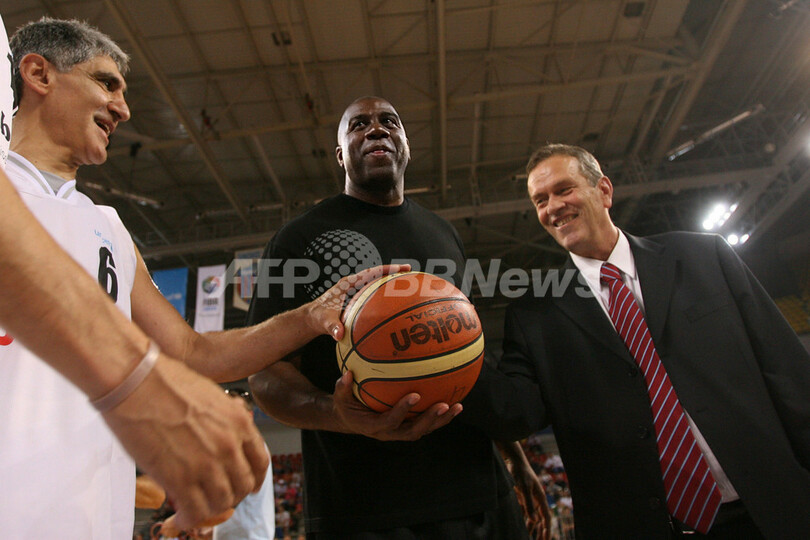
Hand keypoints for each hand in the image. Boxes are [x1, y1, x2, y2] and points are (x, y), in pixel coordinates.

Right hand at [102, 355, 267, 529]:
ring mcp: (207, 463)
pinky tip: (179, 518)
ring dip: (210, 510)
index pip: (260, 461)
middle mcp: (229, 444)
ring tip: (195, 510)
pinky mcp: (180, 478)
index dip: (253, 478)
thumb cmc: (163, 381)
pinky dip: (189, 519)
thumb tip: (217, 436)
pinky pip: (196, 511)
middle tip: (216, 498)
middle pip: (243, 485)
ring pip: (222, 502)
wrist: (135, 381)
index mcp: (239, 421)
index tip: (247, 484)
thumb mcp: (209, 396)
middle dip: (231, 496)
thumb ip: (221, 421)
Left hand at [307, 264, 410, 339]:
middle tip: (412, 272)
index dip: (386, 270)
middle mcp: (354, 284)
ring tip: (409, 286)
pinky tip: (397, 305)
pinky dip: (386, 297)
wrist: (312, 318)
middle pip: (377, 275)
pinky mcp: (359, 299)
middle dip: (394, 273)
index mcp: (349, 284)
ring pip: (377, 284)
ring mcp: (357, 291)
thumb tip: (339, 335)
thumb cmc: (318, 318)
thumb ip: (332, 327)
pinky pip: (375, 295)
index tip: (401, 269)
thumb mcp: (324, 322)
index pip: (370, 273)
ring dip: (391, 284)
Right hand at [331, 370, 460, 440]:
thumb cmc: (347, 405)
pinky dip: (441, 416)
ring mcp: (400, 432)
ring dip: (441, 420)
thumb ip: (342, 387)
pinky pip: (427, 423)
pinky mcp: (408, 427)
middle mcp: (390, 433)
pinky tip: (455, 402)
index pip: (390, 421)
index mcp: (373, 426)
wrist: (352, 420)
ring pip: (424, 430)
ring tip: (457, 406)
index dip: (403, 410)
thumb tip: (347, 373)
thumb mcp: (340, 397)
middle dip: (429, 420)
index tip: (415, 395)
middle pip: (413, 431)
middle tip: (443, 405)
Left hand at [507, 453, 550, 539]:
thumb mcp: (524, 488)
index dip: (547, 529)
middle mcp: (536, 500)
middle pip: (540, 520)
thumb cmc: (520, 473)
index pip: (546, 517)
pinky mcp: (521, 498)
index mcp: (540, 498)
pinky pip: (523, 512)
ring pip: (532, 518)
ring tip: (528, 538)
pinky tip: (520, 527)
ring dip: (531, 528)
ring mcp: (529, 499)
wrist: (513, 461)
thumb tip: (535, 520)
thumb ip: (528, 504)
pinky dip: (523, 520)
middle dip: (541, 532)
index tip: (546, 539)